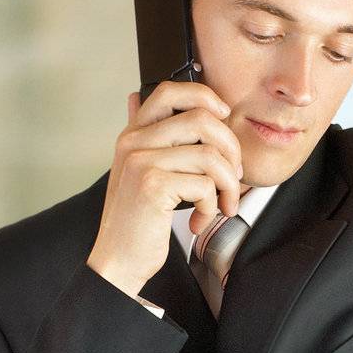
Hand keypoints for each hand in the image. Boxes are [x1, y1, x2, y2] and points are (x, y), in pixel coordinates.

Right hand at [87, 81, 244, 298]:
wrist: (118, 261)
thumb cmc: (136, 222)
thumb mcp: (137, 171)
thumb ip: (144, 137)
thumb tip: (136, 95)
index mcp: (133, 135)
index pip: (171, 91)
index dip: (206, 97)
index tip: (225, 119)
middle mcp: (134, 143)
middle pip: (202, 120)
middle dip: (231, 150)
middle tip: (234, 177)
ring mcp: (142, 162)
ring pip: (210, 156)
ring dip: (228, 185)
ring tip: (222, 205)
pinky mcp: (153, 186)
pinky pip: (205, 185)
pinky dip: (212, 207)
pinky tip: (199, 221)